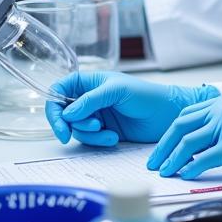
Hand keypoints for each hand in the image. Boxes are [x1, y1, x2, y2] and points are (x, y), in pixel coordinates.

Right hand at [45, 71, 219, 145]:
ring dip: (88, 134)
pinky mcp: (104, 131)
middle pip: (63, 112)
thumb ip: (90, 100)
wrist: (167, 114)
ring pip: (76, 128)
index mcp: (91, 82)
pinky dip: (98, 140)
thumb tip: (67, 113)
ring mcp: (96, 115)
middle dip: (66, 124)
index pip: (61, 89)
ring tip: (106, 132)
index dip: (54, 104)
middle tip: (67, 135)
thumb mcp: (117, 91)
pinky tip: (114, 137)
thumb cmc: (146, 94)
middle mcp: (90, 98)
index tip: (58, 121)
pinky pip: (90, 139)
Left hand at [147, 93, 221, 191]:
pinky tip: (185, 177)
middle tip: (154, 162)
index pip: (188, 114)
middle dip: (163, 145)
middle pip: (181, 125)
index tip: (161, 147)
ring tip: (163, 172)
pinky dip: (190, 168)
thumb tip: (201, 143)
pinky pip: (203, 158)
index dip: (171, 132)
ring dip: (172, 159)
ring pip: (188, 142)